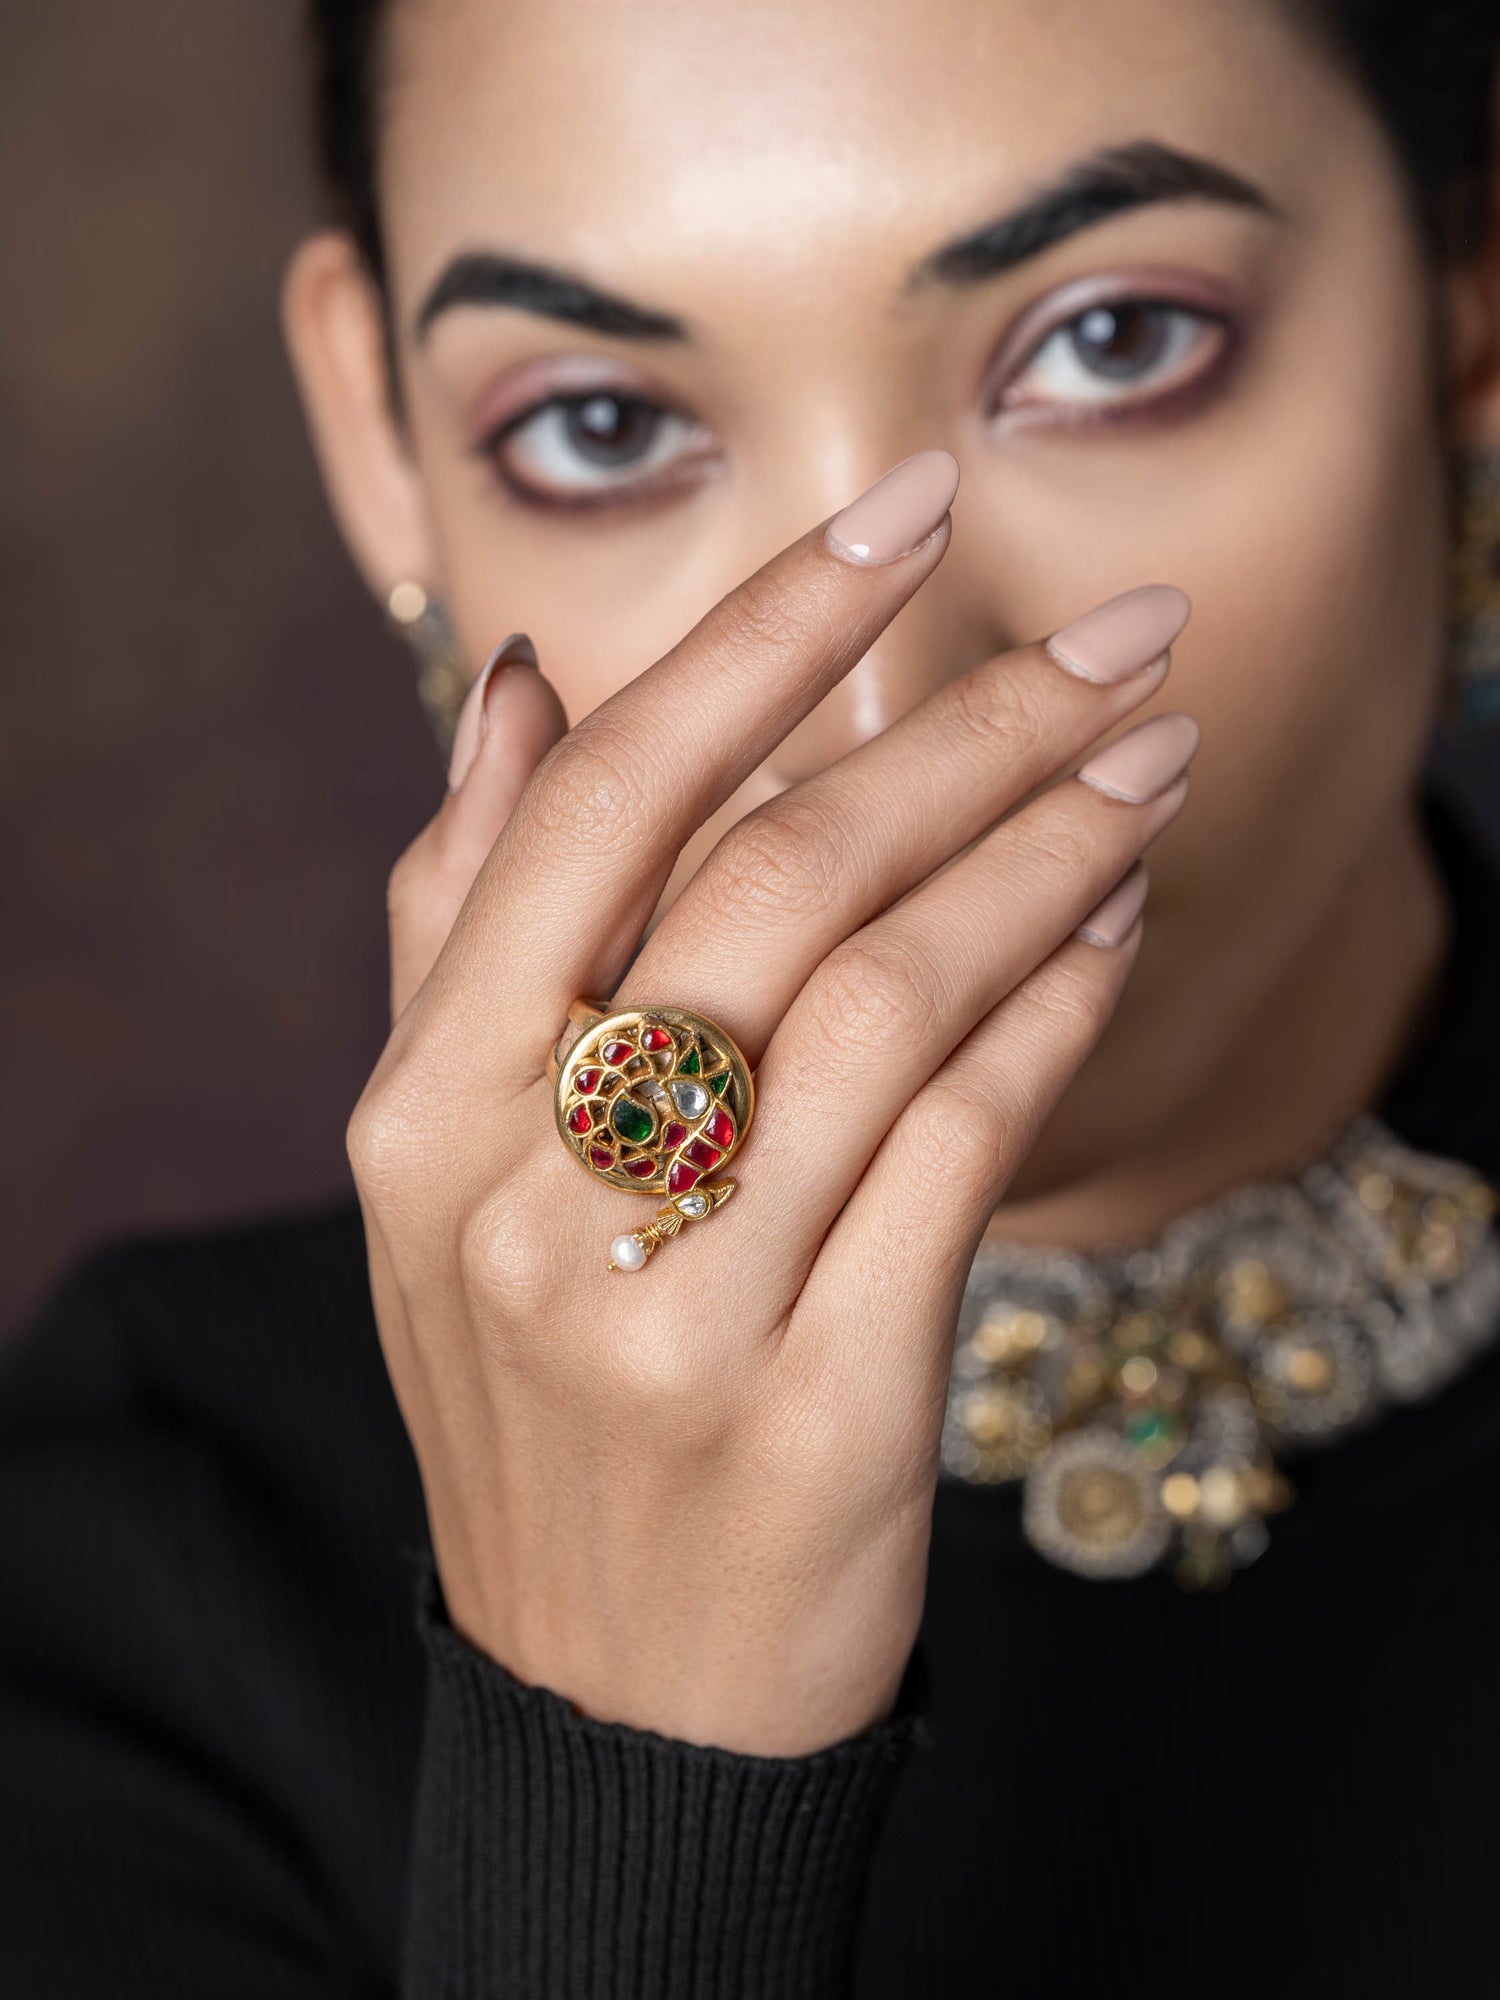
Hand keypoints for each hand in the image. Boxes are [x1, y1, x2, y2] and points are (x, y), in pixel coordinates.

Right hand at [351, 450, 1195, 1755]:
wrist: (605, 1693)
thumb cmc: (539, 1389)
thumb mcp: (444, 1170)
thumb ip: (462, 921)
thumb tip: (515, 691)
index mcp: (423, 1110)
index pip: (605, 802)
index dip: (767, 633)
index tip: (906, 507)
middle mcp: (527, 1195)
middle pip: (778, 878)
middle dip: (972, 728)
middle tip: (1120, 642)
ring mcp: (671, 1308)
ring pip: (889, 998)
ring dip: (1045, 852)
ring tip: (1149, 763)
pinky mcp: (820, 1402)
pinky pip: (963, 1149)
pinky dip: (1053, 1013)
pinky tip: (1115, 928)